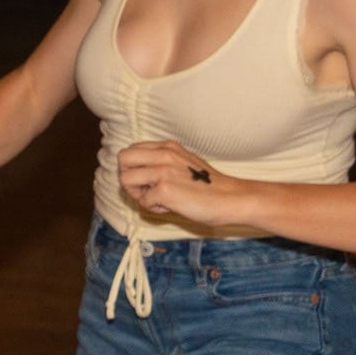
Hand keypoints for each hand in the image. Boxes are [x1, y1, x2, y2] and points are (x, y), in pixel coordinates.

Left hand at [117, 138, 236, 228]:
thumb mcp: (183, 163)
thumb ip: (160, 162)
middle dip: (128, 177)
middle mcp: (163, 153)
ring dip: (139, 195)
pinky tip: (172, 207)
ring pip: (126, 180)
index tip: (149, 180)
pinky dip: (154, 208)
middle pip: (122, 159)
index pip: (131, 150)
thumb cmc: (209, 186)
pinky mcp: (164, 189)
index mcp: (167, 146)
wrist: (233, 199)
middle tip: (145, 191)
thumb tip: (134, 173)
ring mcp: (162, 170)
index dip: (134, 168)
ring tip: (159, 200)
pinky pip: (143, 201)